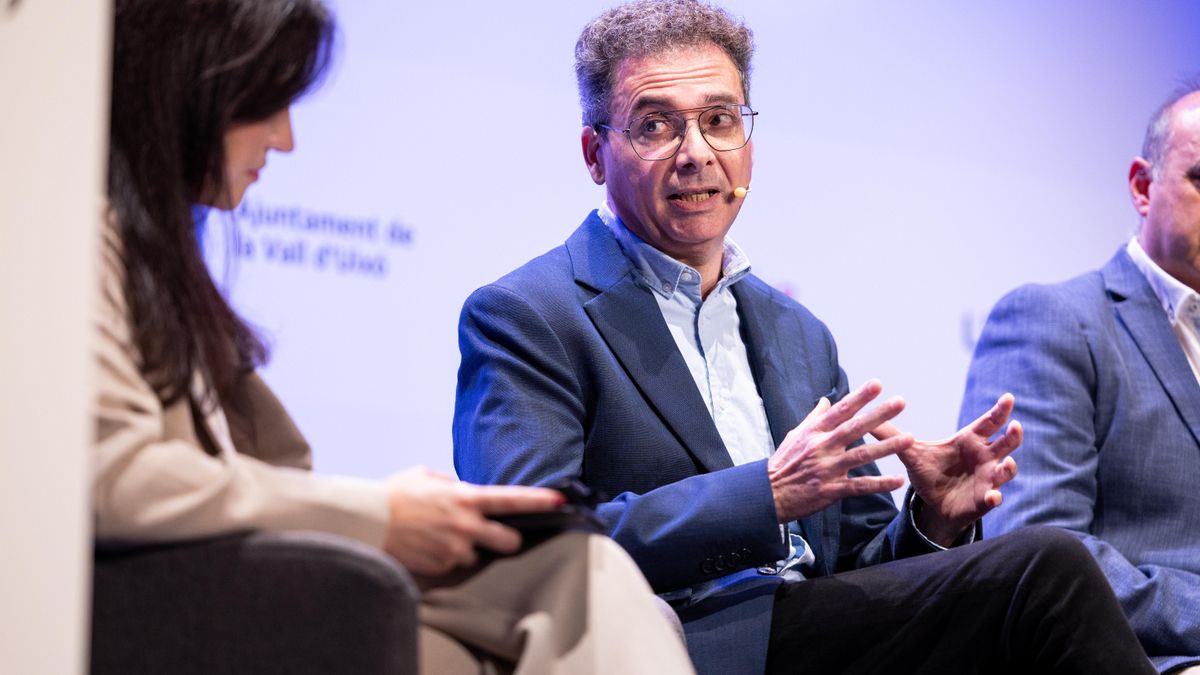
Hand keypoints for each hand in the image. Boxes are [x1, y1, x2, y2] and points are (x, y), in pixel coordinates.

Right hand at [381, 467, 564, 575]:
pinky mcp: (441, 567)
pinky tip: (427, 545)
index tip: (561, 501)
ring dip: (466, 548)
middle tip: (492, 534)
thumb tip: (462, 489)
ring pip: (477, 554)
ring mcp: (454, 549)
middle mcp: (466, 525)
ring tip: (439, 536)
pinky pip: (453, 564)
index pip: (513, 500)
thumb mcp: (427, 477)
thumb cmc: (395, 495)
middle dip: (505, 539)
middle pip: (509, 541)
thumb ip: (452, 484)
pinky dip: (444, 557)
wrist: (366, 520)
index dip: (540, 501)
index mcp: (466, 498)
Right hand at [768, 380, 911, 521]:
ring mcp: (828, 468)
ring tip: (909, 438)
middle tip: (900, 402)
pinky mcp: (831, 489)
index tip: (877, 384)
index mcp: (814, 432)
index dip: (859, 397)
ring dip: (887, 447)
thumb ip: (813, 418)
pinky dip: (879, 484)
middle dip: (879, 414)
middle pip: (855, 427)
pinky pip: (860, 486)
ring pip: (862, 455)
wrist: (769, 494)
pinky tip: (898, 480)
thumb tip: (825, 401)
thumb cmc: (783, 463)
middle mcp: (822, 447)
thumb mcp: (795, 435)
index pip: (840, 410)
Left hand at [873, 394, 1021, 544]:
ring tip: (1006, 463)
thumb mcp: (910, 453)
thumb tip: (865, 416)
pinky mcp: (985, 499)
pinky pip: (994, 497)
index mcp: (969, 441)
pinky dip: (995, 497)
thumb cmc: (928, 473)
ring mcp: (988, 478)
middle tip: (1015, 425)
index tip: (1008, 397)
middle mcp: (984, 457)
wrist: (932, 505)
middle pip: (1006, 443)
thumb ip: (891, 435)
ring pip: (1006, 470)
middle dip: (1013, 435)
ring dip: (1008, 467)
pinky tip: (992, 497)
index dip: (999, 410)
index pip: (988, 423)